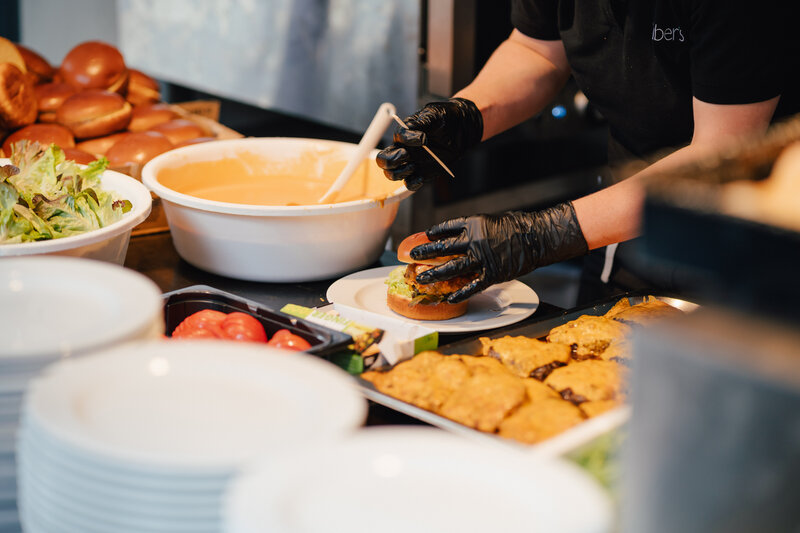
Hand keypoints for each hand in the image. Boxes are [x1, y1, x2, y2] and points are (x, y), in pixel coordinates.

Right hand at [375, 97, 482, 190]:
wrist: (460, 129)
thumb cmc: (444, 118)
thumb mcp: (434, 114)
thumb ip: (421, 121)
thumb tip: (413, 132)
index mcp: (404, 133)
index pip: (397, 138)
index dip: (407, 139)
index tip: (423, 138)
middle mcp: (404, 149)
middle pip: (383, 160)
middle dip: (391, 160)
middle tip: (406, 155)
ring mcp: (412, 162)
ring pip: (392, 174)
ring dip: (400, 172)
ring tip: (414, 166)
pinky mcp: (422, 173)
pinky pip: (410, 183)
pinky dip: (412, 183)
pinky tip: (421, 178)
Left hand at [411, 203, 588, 301]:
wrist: (537, 237)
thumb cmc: (517, 226)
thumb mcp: (491, 221)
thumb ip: (474, 230)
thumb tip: (459, 238)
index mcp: (473, 224)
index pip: (447, 228)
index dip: (433, 233)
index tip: (424, 236)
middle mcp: (474, 241)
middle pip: (443, 248)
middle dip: (425, 253)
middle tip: (412, 257)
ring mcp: (482, 258)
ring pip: (452, 268)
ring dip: (435, 274)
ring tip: (421, 279)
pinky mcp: (492, 274)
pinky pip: (472, 286)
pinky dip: (460, 293)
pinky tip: (449, 298)